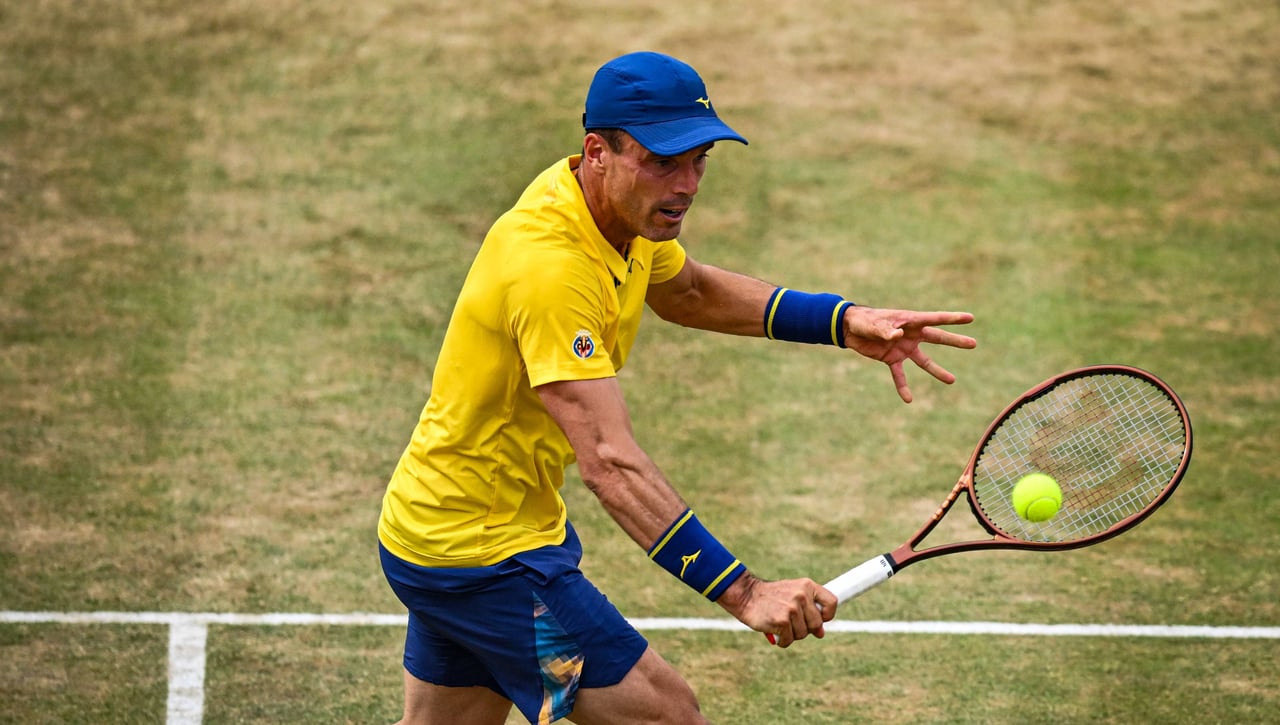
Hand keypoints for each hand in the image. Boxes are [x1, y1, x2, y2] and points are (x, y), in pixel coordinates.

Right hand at [716, 573, 836, 647]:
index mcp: (807, 585)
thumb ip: (808, 610)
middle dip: (805, 628)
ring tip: (779, 623)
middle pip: (817, 624)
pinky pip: (789, 640)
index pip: (832, 602)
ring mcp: (792, 608)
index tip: (819, 619)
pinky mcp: (782, 621)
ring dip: (791, 634)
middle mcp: (801, 595)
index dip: (828, 615)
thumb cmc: (770, 597)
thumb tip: (821, 633)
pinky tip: (774, 632)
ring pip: (803, 634)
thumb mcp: (792, 595)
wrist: (746, 595)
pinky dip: (782, 641)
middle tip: (791, 623)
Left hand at [841, 307, 976, 402]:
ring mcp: (903, 347)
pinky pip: (900, 374)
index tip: (970, 318)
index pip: (935, 319)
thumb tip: (897, 335)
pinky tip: (908, 399)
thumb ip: (885, 330)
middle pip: (937, 338)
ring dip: (937, 371)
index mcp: (910, 320)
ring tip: (952, 380)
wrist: (848, 329)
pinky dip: (903, 386)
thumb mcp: (873, 324)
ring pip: (924, 361)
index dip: (953, 318)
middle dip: (955, 341)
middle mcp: (910, 334)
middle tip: (974, 344)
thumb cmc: (863, 321)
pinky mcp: (891, 358)